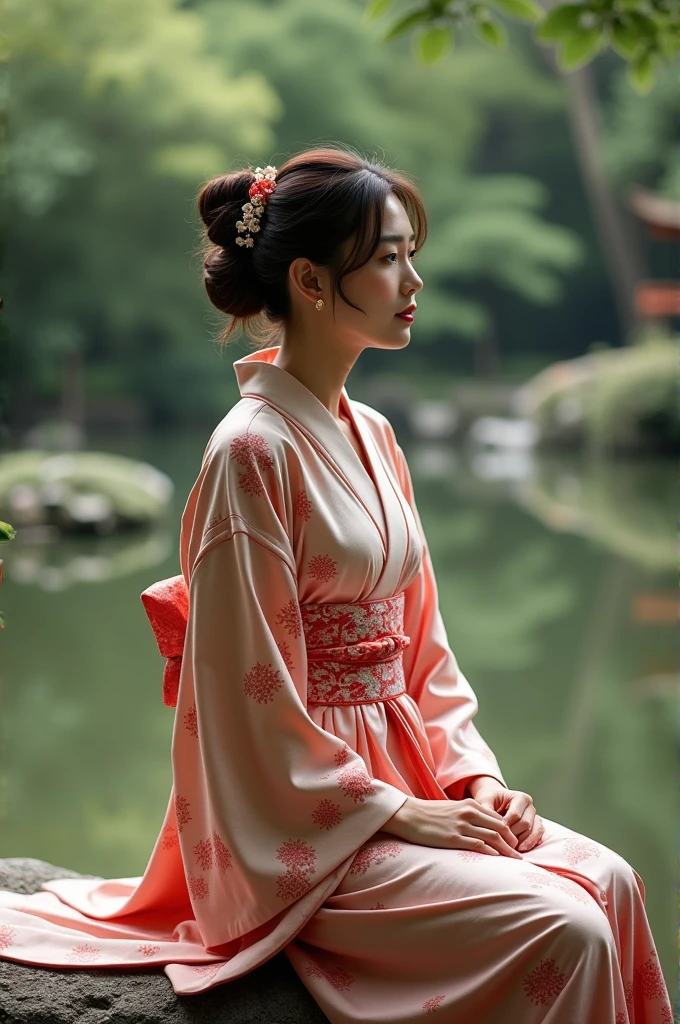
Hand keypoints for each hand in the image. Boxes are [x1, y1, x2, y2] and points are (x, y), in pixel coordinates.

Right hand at [382, 796, 522, 857]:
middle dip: (512, 842)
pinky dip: (491, 852)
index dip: (510, 831)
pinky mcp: (453, 838)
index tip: (515, 843)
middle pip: (500, 827)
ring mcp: (461, 825)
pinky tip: (497, 859)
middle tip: (519, 855)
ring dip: (506, 849)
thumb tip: (482, 828)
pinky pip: (478, 845)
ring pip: (493, 837)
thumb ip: (468, 816)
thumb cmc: (429, 814)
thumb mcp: (453, 809)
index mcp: (470, 805)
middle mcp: (469, 813)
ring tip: (515, 860)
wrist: (408, 814)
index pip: (498, 818)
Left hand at [467, 777, 544, 852]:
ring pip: (533, 831)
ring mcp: (535, 816)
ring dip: (523, 842)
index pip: (515, 815)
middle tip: (502, 844)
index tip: (496, 835)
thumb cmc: (490, 800)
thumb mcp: (485, 801)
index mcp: (520, 797)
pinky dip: (531, 843)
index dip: (506, 827)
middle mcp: (530, 806)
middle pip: (525, 824)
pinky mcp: (537, 826)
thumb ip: (486, 810)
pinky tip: (521, 849)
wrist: (496, 800)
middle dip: (514, 835)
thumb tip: (488, 824)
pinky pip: (538, 835)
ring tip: (512, 850)